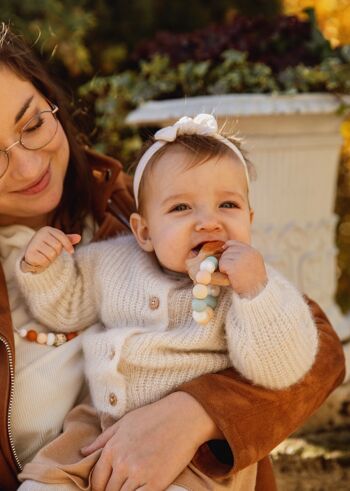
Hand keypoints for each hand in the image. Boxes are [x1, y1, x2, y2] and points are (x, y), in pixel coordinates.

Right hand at [20, 226, 80, 272]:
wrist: (30, 257)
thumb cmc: (46, 248)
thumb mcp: (57, 242)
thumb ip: (67, 239)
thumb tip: (79, 237)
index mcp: (46, 229)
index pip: (62, 237)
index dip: (68, 246)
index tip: (71, 252)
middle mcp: (39, 234)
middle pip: (57, 247)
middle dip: (56, 253)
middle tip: (49, 254)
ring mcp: (33, 243)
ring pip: (52, 254)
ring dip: (50, 259)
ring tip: (44, 257)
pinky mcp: (30, 254)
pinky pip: (44, 261)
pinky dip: (44, 264)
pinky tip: (39, 262)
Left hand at [81, 392, 220, 490]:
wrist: (183, 417)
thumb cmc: (154, 416)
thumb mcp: (124, 422)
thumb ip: (102, 440)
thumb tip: (83, 453)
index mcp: (112, 449)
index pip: (97, 480)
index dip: (99, 488)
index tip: (106, 487)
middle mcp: (122, 463)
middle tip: (121, 486)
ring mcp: (138, 474)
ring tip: (132, 486)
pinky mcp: (156, 483)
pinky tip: (141, 490)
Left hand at [219, 240, 266, 297]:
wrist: (256, 295)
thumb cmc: (253, 283)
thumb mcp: (252, 266)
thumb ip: (243, 256)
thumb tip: (225, 247)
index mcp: (253, 253)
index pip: (235, 243)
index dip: (228, 247)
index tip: (224, 251)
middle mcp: (248, 253)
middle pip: (228, 250)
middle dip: (226, 259)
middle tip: (231, 270)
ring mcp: (241, 259)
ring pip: (224, 257)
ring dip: (225, 266)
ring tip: (233, 275)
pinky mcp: (234, 266)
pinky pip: (222, 265)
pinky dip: (223, 271)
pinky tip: (230, 277)